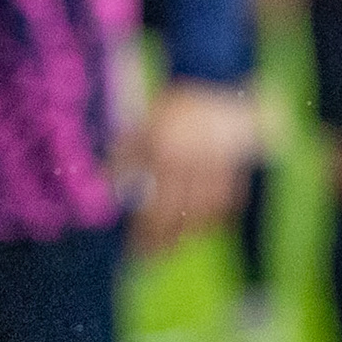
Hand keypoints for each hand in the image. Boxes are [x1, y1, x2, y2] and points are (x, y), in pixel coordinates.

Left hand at [114, 80, 260, 255]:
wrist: (216, 83)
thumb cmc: (174, 108)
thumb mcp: (143, 126)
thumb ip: (124, 156)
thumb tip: (105, 186)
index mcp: (162, 150)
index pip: (152, 203)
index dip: (144, 233)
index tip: (137, 252)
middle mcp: (189, 160)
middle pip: (177, 214)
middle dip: (166, 241)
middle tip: (156, 258)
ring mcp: (215, 163)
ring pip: (205, 211)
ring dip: (191, 233)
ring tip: (178, 244)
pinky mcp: (236, 164)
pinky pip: (228, 200)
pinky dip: (217, 216)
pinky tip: (206, 225)